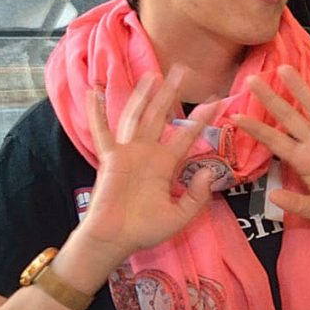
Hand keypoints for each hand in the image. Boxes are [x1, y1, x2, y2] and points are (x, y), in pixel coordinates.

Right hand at [72, 72, 223, 257]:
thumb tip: (210, 173)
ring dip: (143, 95)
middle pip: (161, 116)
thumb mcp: (179, 216)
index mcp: (165, 165)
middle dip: (171, 94)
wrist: (115, 240)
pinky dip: (96, 112)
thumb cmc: (144, 230)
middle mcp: (147, 153)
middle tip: (182, 69)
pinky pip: (102, 132)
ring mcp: (127, 152)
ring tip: (152, 73)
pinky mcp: (110, 158)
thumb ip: (196, 197)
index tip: (216, 101)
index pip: (186, 136)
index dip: (201, 120)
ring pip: (137, 116)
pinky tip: (94, 92)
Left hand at [235, 66, 309, 225]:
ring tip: (284, 69)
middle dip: (271, 98)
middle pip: (289, 117)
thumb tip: (272, 197)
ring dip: (300, 88)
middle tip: (251, 79)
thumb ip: (296, 203)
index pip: (274, 140)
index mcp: (302, 161)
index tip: (235, 116)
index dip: (256, 128)